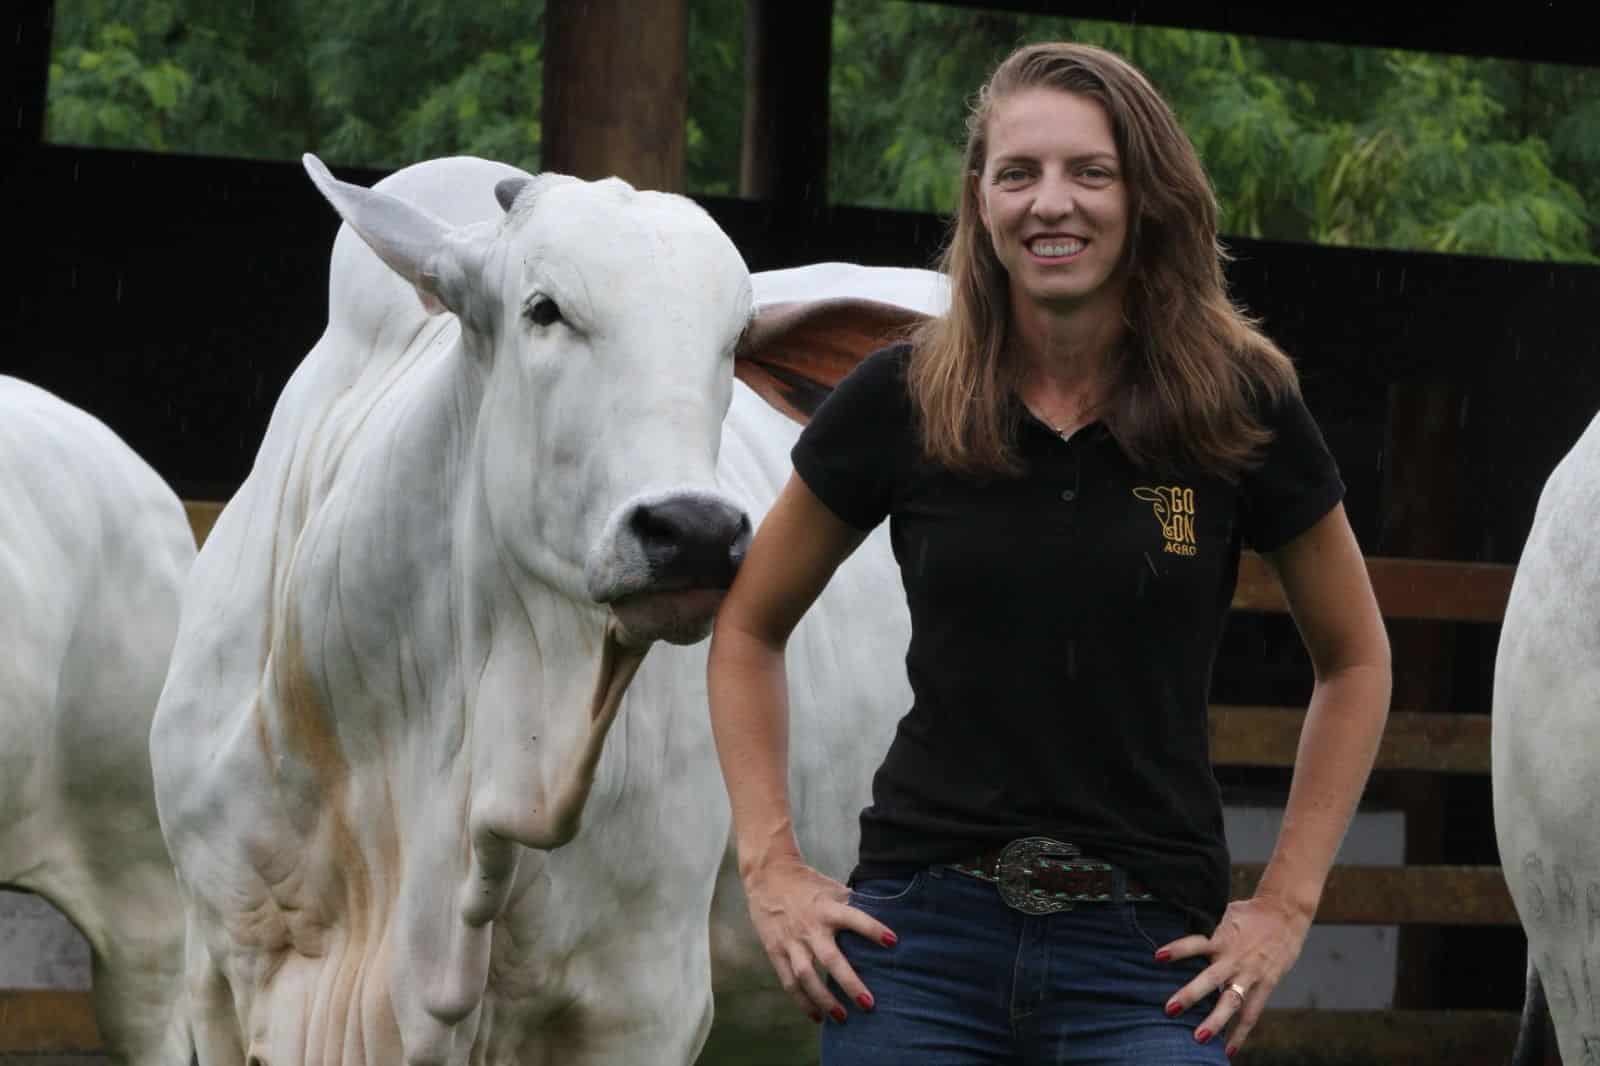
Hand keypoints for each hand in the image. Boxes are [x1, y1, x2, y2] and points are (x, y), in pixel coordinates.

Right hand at [743, 856, 897, 1022]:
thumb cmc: (807, 883)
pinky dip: (802, 1001)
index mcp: (827, 908)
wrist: (767, 876)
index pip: (854, 918)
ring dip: (824, 999)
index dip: (872, 929)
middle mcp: (810, 927)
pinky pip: (789, 981)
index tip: (893, 942)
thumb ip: (852, 904)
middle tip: (869, 1004)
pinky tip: (817, 1016)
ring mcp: (791, 941)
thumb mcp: (831, 888)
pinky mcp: (775, 951)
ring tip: (842, 1017)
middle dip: (850, 983)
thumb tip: (884, 914)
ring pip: (807, 976)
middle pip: (830, 959)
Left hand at [1155, 894, 1311, 1054]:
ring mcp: (1250, 974)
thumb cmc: (1251, 913)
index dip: (1178, 949)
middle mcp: (1234, 959)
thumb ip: (1210, 928)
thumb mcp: (1227, 915)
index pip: (1196, 943)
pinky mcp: (1265, 984)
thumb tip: (1187, 928)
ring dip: (1215, 1021)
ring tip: (1198, 1038)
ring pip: (1231, 1002)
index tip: (1158, 956)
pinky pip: (1251, 1013)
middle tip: (1169, 1010)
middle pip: (1210, 979)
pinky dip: (1240, 1033)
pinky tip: (1229, 1050)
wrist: (1285, 913)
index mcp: (1222, 939)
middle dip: (1190, 995)